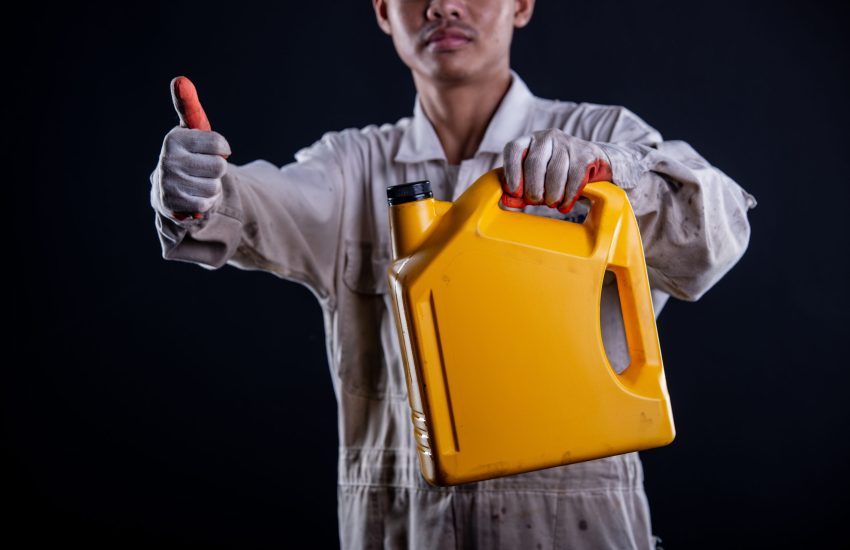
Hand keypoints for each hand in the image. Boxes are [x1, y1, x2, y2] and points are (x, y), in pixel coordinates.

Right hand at [150, 76, 230, 222]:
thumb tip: (180, 79)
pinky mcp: (174, 203)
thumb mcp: (190, 133)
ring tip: (197, 184)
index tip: (214, 150)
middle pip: (219, 166)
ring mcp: (170, 182)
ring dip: (211, 188)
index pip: (219, 144)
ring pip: (214, 186)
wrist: (168, 192)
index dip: (222, 149)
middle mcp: (168, 158)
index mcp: (175, 138)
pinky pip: (207, 203)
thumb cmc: (187, 157)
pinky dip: (205, 202)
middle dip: (216, 170)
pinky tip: (194, 197)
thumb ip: (189, 108)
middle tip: (202, 170)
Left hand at [501, 129, 613, 212]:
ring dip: (552, 195)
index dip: (511, 172)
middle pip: (534, 164)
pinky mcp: (585, 154)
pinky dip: (568, 197)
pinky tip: (565, 204)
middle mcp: (547, 137)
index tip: (515, 192)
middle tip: (536, 202)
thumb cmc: (556, 175)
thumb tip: (506, 199)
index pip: (514, 150)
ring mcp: (567, 143)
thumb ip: (519, 192)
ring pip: (555, 173)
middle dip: (533, 189)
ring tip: (552, 203)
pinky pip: (574, 179)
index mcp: (529, 141)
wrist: (593, 163)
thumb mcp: (535, 182)